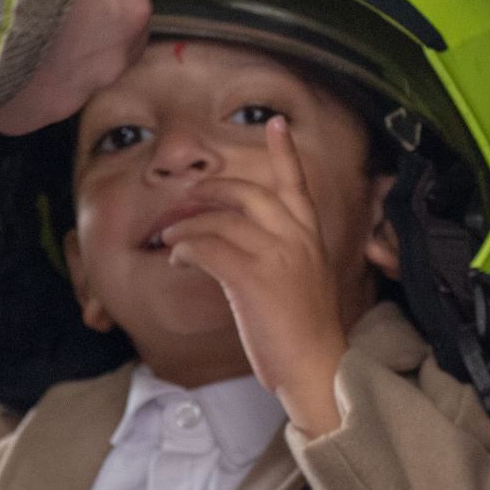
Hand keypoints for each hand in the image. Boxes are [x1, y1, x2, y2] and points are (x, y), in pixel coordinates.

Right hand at [0, 0, 149, 134]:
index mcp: (127, 9)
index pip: (126, 8)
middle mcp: (106, 63)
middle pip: (99, 51)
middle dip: (72, 35)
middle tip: (30, 9)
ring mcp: (63, 100)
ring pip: (57, 81)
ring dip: (35, 61)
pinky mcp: (19, 123)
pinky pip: (16, 101)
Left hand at [160, 117, 348, 434]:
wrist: (319, 367)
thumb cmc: (306, 333)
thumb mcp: (302, 282)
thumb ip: (279, 254)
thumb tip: (234, 245)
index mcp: (310, 236)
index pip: (296, 184)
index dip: (284, 152)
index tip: (276, 122)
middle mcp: (296, 237)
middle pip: (247, 193)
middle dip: (211, 191)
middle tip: (188, 198)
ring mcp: (275, 255)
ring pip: (220, 221)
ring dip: (187, 227)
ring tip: (170, 239)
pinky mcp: (253, 278)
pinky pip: (207, 249)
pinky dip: (185, 250)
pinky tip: (178, 259)